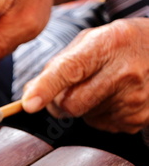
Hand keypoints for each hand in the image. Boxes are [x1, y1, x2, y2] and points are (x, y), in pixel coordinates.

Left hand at [23, 18, 148, 133]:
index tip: (29, 104)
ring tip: (102, 86)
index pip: (69, 70)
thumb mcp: (90, 41)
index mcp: (108, 44)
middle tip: (69, 88)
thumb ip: (57, 65)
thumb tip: (29, 94)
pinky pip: (100, 125)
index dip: (46, 88)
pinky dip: (99, 114)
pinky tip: (113, 96)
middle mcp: (125, 72)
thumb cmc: (119, 45)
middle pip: (71, 104)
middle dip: (59, 101)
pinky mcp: (138, 119)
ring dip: (83, 107)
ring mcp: (135, 99)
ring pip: (84, 117)